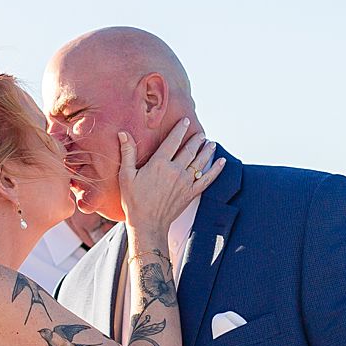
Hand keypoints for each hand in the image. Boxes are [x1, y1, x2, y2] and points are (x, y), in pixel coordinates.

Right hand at [118, 120, 223, 236]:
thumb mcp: (126, 176)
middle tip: (201, 133)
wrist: (148, 224)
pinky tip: (222, 162)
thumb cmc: (134, 201)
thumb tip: (123, 133)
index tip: (186, 121)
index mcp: (159, 163)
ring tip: (211, 143)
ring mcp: (185, 182)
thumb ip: (128, 153)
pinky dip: (216, 170)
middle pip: (189, 150)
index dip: (180, 129)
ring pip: (199, 161)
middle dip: (196, 139)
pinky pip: (207, 179)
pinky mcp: (191, 193)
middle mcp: (175, 170)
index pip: (172, 141)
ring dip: (207, 151)